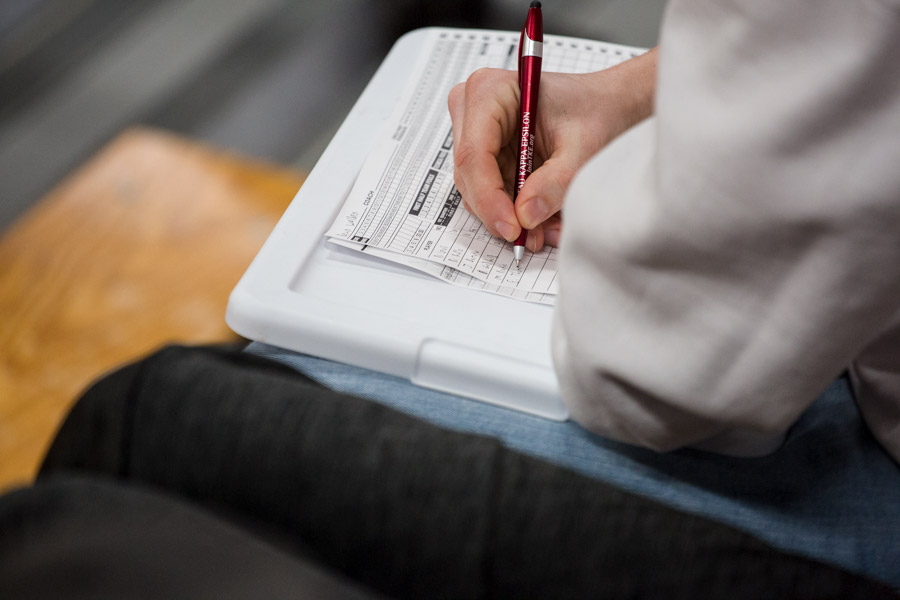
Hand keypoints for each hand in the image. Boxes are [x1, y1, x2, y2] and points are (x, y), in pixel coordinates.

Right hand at [447, 49, 656, 249]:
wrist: (606, 106)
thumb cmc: (595, 110)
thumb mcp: (581, 149)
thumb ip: (554, 183)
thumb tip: (525, 216)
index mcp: (489, 91)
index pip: (473, 154)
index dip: (488, 197)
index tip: (512, 227)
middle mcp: (473, 109)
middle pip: (470, 175)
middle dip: (500, 211)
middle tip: (531, 236)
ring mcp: (475, 132)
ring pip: (476, 189)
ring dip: (509, 214)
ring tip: (544, 228)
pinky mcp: (484, 153)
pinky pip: (488, 191)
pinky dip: (513, 209)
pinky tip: (540, 217)